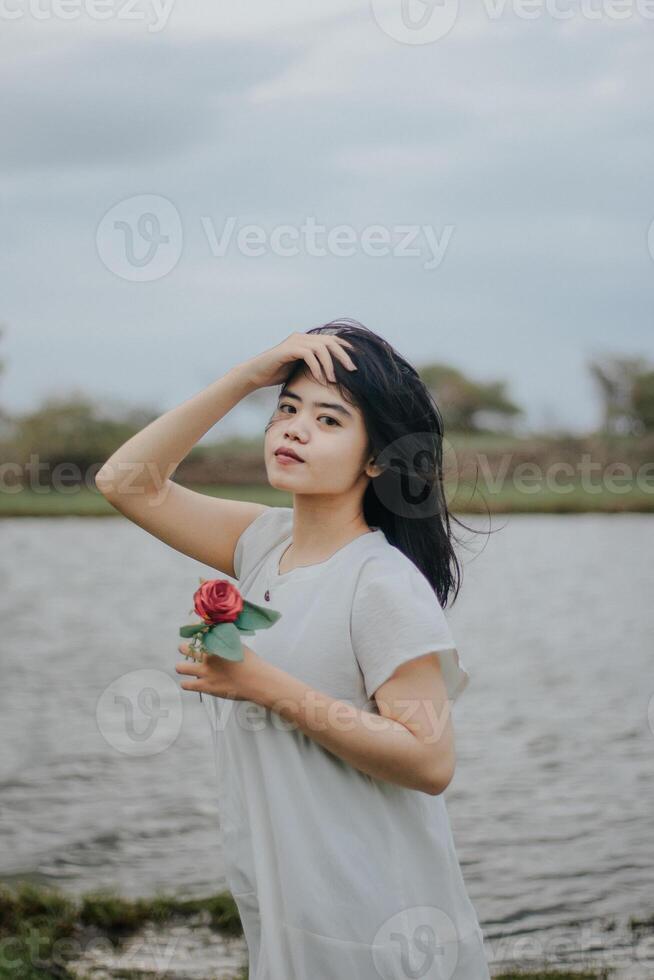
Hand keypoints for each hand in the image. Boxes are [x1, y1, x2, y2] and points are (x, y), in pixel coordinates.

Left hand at [175, 641, 265, 701]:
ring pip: (181, 667)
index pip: (197, 635)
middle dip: (184, 648)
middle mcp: (207, 657)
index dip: (194, 633)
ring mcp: (204, 672)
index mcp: (215, 645)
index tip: (194, 633)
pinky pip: (186, 685)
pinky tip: (189, 682)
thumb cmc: (251, 663)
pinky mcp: (205, 686)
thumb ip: (227, 640)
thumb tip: (221, 634)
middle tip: (185, 650)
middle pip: (185, 649)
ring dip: (181, 667)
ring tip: (184, 667)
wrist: (256, 681)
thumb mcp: (238, 645)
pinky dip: (186, 683)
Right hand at [238, 331, 357, 390]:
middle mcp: (302, 337)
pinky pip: (308, 355)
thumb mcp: (300, 369)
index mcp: (307, 340)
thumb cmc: (278, 374)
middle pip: (330, 341)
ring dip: (330, 364)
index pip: (331, 340)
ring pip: (320, 348)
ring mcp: (295, 341)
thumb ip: (315, 366)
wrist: (256, 374)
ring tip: (334, 379)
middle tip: (352, 370)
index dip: (345, 349)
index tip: (357, 361)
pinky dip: (316, 366)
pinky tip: (320, 378)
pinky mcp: (288, 349)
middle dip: (343, 355)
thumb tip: (334, 374)